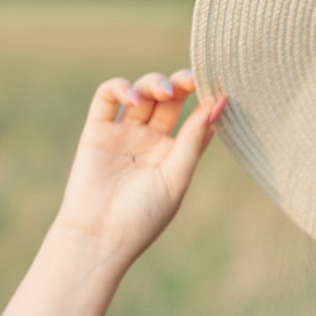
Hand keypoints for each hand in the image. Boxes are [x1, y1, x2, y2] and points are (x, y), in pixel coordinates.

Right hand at [54, 68, 225, 265]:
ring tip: (165, 92)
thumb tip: (218, 103)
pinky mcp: (97, 130)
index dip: (206, 101)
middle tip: (193, 79)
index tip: (219, 90)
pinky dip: (120, 88)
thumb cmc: (142, 217)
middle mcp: (150, 139)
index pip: (195, 117)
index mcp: (174, 153)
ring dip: (155, 83)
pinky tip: (133, 100)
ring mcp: (123, 133)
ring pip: (142, 93)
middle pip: (170, 99)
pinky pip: (107, 97)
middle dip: (182, 84)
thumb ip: (194, 140)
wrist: (99, 237)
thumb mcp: (176, 178)